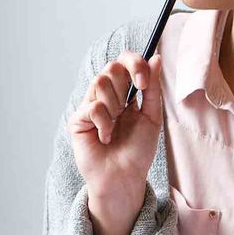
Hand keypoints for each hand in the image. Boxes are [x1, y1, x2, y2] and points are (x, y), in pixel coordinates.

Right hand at [68, 51, 164, 211]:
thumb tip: (156, 57)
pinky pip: (93, 106)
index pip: (124, 61)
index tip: (143, 82)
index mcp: (125, 92)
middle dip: (125, 85)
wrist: (125, 177)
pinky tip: (106, 137)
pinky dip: (105, 122)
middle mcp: (106, 95)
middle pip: (111, 67)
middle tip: (129, 107)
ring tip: (117, 124)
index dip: (134, 63)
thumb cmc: (138, 149)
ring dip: (115, 104)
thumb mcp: (152, 115)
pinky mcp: (78, 120)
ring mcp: (90, 106)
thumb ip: (152, 88)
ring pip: (99, 81)